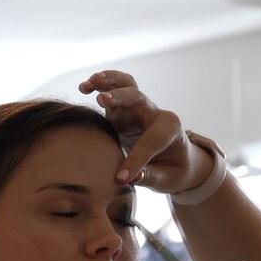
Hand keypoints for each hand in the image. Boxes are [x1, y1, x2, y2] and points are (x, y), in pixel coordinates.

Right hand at [78, 70, 213, 191]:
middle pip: (137, 98)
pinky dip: (99, 86)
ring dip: (108, 82)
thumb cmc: (174, 170)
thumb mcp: (168, 178)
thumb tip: (131, 178)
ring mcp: (138, 109)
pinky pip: (112, 91)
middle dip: (120, 97)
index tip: (120, 179)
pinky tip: (83, 87)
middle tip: (102, 101)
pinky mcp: (123, 111)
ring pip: (126, 85)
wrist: (177, 161)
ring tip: (90, 84)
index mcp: (171, 129)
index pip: (151, 141)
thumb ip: (150, 176)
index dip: (135, 160)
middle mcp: (155, 113)